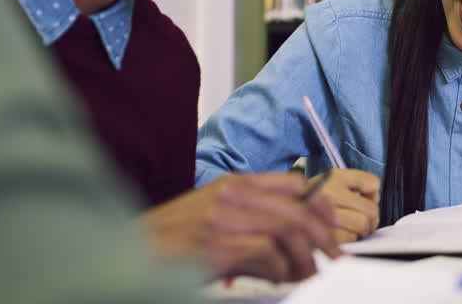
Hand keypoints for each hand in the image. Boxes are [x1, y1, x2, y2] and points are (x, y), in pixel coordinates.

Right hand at [140, 172, 341, 281]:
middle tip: (334, 256)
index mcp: (232, 183)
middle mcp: (230, 195)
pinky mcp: (215, 246)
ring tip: (308, 274)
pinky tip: (279, 278)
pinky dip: (280, 269)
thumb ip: (250, 220)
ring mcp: (222, 219)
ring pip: (287, 231)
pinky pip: (266, 253)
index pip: (293, 184)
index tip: (334, 225)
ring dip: (305, 257)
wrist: (127, 251)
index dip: (321, 204)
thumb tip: (290, 246)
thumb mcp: (212, 216)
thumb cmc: (169, 239)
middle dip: (324, 236)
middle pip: (296, 209)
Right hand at [308, 168, 380, 242]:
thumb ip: (357, 183)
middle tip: (363, 224)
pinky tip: (338, 238)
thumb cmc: (309, 202)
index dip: (373, 196)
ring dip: (360, 232)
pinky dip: (348, 241)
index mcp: (334, 176)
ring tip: (349, 231)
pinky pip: (350, 239)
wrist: (278, 216)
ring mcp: (323, 211)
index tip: (366, 201)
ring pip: (362, 225)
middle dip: (371, 220)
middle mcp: (328, 190)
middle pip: (371, 209)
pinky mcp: (320, 233)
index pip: (372, 184)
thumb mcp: (331, 182)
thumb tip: (375, 196)